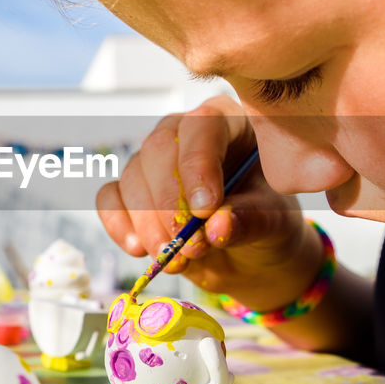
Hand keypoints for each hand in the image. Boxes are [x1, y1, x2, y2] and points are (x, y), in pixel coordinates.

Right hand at [97, 96, 318, 309]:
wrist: (253, 257)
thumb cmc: (270, 226)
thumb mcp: (274, 224)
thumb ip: (251, 221)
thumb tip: (217, 227)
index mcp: (228, 123)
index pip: (203, 127)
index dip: (198, 165)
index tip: (205, 209)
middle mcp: (185, 134)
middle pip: (158, 149)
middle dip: (169, 203)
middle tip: (190, 247)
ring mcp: (155, 162)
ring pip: (132, 177)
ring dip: (148, 223)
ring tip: (175, 260)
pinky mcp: (133, 192)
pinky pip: (110, 199)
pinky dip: (119, 225)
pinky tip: (139, 250)